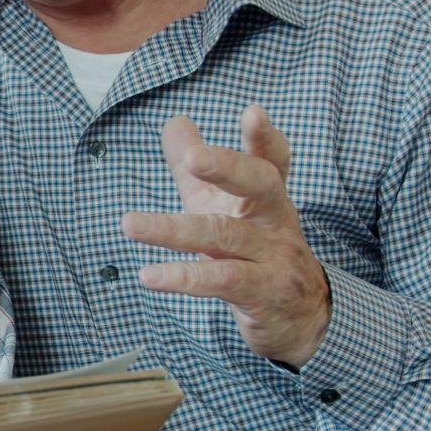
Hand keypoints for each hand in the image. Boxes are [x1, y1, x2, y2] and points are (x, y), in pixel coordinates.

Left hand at [122, 105, 330, 367]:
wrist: (300, 319)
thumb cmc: (254, 251)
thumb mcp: (224, 207)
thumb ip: (198, 168)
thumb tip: (175, 122)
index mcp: (268, 196)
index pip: (272, 160)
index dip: (264, 138)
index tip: (253, 112)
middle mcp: (275, 221)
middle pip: (259, 185)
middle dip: (227, 168)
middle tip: (192, 159)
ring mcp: (273, 257)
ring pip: (224, 236)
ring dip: (173, 230)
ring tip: (129, 224)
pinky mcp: (263, 293)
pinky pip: (222, 281)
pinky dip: (184, 277)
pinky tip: (149, 276)